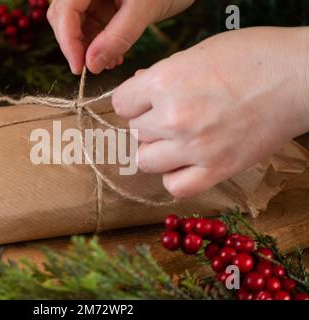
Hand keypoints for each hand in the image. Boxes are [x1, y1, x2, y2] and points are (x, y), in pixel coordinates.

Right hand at [47, 0, 193, 73]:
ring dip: (88, 47)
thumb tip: (92, 65)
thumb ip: (117, 37)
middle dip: (75, 44)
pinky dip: (100, 42)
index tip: (79, 68)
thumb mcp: (143, 9)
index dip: (68, 41)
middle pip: (63, 16)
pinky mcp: (103, 1)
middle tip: (90, 69)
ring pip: (76, 23)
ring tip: (108, 63)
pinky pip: (92, 24)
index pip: (65, 11)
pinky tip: (114, 55)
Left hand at [112, 27, 308, 197]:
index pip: (121, 104)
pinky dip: (175, 177)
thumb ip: (163, 74)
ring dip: (157, 151)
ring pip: (146, 161)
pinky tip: (186, 163)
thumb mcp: (197, 53)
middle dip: (148, 123)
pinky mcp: (217, 169)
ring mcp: (194, 147)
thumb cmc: (253, 57)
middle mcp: (173, 117)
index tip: (146, 102)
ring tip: (177, 140)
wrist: (299, 77)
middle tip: (171, 116)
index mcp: (164, 82)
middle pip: (135, 132)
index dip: (133, 102)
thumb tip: (138, 86)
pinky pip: (175, 186)